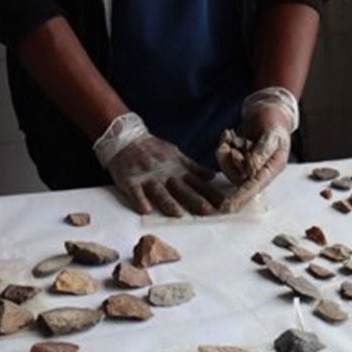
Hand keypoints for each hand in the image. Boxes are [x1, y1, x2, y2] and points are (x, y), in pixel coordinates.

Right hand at [92, 112, 225, 217]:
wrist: (126, 137)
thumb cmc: (153, 149)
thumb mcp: (176, 154)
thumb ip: (193, 167)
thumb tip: (212, 176)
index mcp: (177, 168)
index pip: (198, 183)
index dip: (211, 194)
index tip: (225, 204)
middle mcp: (165, 173)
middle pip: (182, 189)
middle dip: (196, 201)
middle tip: (209, 213)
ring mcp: (147, 177)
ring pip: (160, 192)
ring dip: (169, 203)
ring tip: (178, 215)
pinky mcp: (130, 180)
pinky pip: (135, 192)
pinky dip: (140, 200)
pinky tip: (145, 210)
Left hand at [216, 87, 298, 212]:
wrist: (269, 110)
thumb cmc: (275, 123)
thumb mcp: (272, 135)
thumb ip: (261, 152)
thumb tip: (251, 170)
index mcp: (272, 168)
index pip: (255, 186)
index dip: (241, 197)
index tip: (227, 207)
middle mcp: (259, 169)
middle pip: (238, 177)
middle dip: (228, 163)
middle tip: (227, 146)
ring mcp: (247, 163)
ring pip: (229, 167)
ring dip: (224, 153)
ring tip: (228, 137)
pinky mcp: (237, 155)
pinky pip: (225, 155)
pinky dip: (224, 143)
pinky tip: (228, 133)